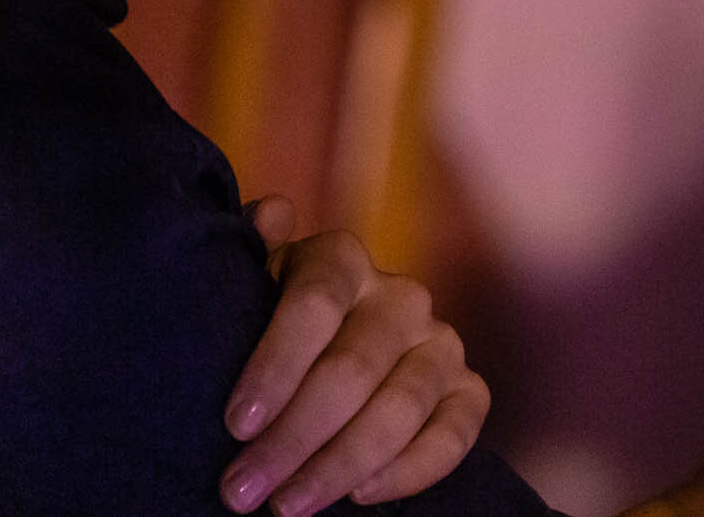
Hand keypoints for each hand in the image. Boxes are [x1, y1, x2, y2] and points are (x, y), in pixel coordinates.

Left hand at [219, 197, 489, 515]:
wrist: (328, 355)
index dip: (276, 364)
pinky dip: (411, 470)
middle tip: (243, 489)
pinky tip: (359, 496)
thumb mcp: (250, 284)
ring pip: (401, 406)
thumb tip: (271, 215)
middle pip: (353, 366)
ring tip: (287, 506)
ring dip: (340, 464)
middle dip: (294, 437)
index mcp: (342, 259)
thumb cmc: (271, 324)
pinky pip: (456, 433)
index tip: (236, 424)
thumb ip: (251, 250)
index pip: (316, 303)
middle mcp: (400, 296)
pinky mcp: (467, 390)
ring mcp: (441, 343)